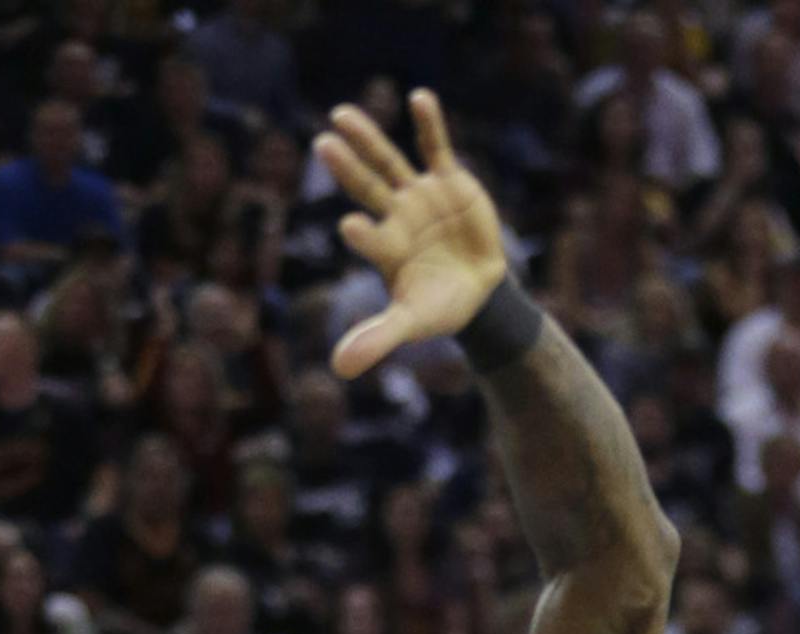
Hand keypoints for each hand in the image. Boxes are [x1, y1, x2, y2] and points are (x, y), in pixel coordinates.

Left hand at [317, 90, 507, 378]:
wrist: (479, 292)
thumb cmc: (439, 309)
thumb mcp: (411, 326)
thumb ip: (377, 340)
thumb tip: (338, 369)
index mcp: (386, 249)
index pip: (369, 238)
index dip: (362, 234)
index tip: (350, 227)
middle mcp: (395, 217)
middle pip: (366, 188)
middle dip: (346, 168)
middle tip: (321, 144)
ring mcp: (419, 196)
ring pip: (388, 162)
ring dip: (368, 138)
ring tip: (341, 114)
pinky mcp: (448, 181)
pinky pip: (436, 148)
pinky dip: (429, 124)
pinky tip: (418, 98)